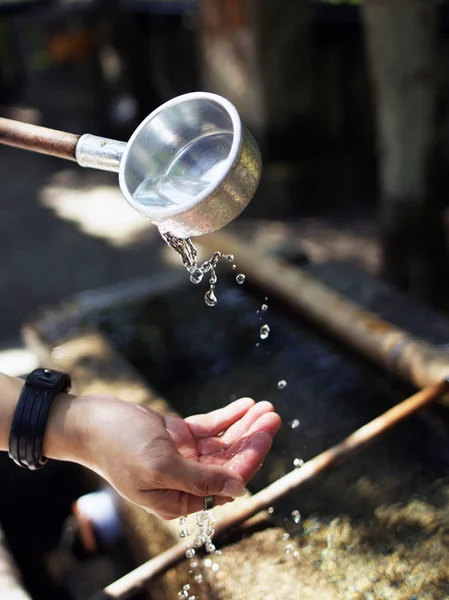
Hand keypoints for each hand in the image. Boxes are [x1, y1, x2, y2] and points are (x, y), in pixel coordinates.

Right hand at [66, 395, 280, 519]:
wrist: (90, 421)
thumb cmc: (118, 445)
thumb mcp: (159, 466)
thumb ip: (200, 480)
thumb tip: (240, 489)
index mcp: (178, 498)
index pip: (225, 481)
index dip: (249, 459)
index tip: (265, 435)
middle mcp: (184, 480)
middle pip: (229, 461)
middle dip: (252, 438)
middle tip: (273, 416)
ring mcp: (182, 456)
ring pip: (223, 443)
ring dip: (245, 425)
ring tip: (266, 408)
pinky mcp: (178, 436)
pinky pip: (210, 427)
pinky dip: (228, 416)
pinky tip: (245, 404)